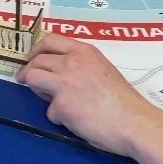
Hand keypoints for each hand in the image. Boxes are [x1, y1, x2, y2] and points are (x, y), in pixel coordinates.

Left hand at [15, 34, 154, 156]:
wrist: (135, 123)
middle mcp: (72, 62)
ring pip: (33, 78)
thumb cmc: (124, 101)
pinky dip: (57, 116)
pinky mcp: (61, 105)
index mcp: (85, 52)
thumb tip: (61, 72)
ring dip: (36, 89)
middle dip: (29, 71)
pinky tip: (74, 120)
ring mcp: (64, 82)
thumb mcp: (103, 69)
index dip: (36, 50)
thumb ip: (82, 65)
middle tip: (27, 80)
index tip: (32, 58)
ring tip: (47, 98)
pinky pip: (49, 110)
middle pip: (37, 60)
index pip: (50, 40)